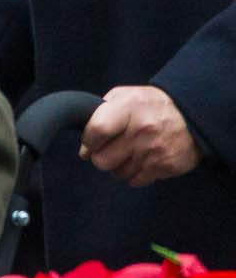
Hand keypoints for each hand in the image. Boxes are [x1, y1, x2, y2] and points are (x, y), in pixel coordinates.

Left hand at [79, 86, 200, 186]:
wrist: (193, 115)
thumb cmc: (150, 106)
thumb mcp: (125, 96)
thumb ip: (100, 112)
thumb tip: (85, 143)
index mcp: (129, 107)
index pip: (97, 130)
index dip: (88, 141)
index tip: (90, 143)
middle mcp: (142, 129)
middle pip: (102, 160)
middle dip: (101, 157)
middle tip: (110, 149)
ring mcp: (155, 150)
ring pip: (118, 173)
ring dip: (119, 166)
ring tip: (129, 153)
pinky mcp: (166, 166)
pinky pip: (136, 181)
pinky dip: (135, 174)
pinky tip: (142, 160)